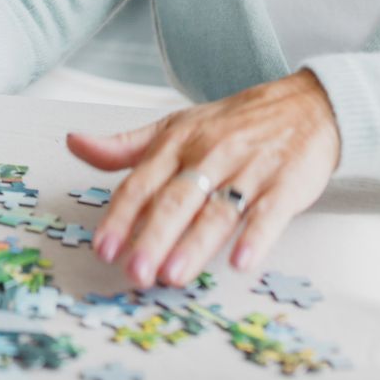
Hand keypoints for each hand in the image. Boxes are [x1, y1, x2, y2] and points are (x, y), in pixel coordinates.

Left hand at [66, 69, 340, 288]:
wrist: (305, 104)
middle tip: (135, 271)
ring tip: (173, 275)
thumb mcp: (174, 127)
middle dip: (153, 237)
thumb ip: (123, 145)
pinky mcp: (287, 183)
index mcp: (177, 143)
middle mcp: (210, 154)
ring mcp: (249, 168)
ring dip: (195, 244)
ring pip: (217, 210)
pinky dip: (256, 237)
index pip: (141, 182)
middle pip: (176, 200)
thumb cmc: (232, 124)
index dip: (120, 217)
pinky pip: (269, 213)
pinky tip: (242, 262)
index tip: (102, 248)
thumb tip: (74, 143)